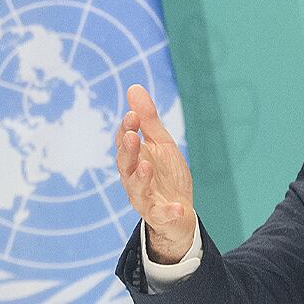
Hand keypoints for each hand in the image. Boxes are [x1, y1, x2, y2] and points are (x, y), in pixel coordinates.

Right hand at [117, 83, 195, 262]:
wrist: (178, 212)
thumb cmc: (165, 174)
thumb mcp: (160, 144)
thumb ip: (148, 119)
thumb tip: (134, 87)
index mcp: (134, 158)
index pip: (125, 141)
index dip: (127, 128)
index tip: (133, 114)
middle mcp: (133, 178)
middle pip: (125, 164)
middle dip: (128, 150)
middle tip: (132, 135)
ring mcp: (145, 198)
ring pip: (136, 189)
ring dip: (141, 178)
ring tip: (147, 166)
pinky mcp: (159, 215)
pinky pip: (161, 214)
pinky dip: (168, 212)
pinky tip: (178, 208)